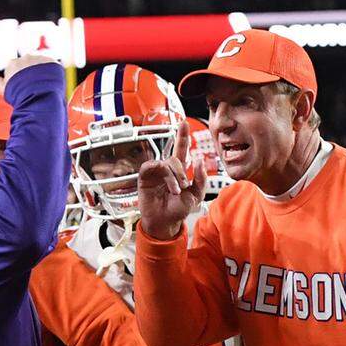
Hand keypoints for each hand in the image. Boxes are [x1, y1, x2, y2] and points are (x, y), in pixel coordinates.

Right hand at [0, 54, 59, 93]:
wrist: (36, 96)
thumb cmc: (18, 95)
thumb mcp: (3, 89)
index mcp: (13, 63)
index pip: (17, 69)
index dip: (21, 81)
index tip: (23, 89)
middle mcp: (25, 57)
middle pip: (29, 65)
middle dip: (32, 75)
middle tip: (35, 89)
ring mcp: (39, 59)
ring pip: (41, 65)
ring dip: (43, 73)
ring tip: (44, 87)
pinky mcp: (52, 62)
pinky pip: (53, 66)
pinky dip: (54, 73)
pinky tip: (52, 83)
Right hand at [137, 120, 204, 240]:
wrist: (165, 222)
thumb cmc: (178, 210)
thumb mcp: (196, 195)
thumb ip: (201, 178)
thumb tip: (198, 160)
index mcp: (178, 171)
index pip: (180, 149)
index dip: (182, 136)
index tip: (184, 123)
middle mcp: (166, 169)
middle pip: (175, 158)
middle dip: (182, 171)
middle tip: (184, 187)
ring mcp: (155, 173)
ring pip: (166, 163)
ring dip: (174, 176)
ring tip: (176, 191)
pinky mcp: (145, 178)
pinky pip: (151, 166)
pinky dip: (162, 175)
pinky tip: (167, 187)